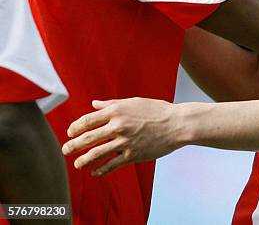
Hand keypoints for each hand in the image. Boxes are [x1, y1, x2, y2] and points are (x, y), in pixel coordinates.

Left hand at [62, 98, 182, 175]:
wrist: (176, 124)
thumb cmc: (156, 110)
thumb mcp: (134, 102)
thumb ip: (112, 104)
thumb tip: (94, 104)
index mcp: (117, 110)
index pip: (88, 120)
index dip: (76, 127)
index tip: (70, 132)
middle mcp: (118, 125)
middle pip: (88, 138)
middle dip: (73, 145)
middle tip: (66, 150)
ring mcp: (124, 141)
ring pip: (97, 153)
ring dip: (83, 160)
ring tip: (77, 164)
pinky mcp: (132, 155)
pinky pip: (111, 164)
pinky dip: (101, 170)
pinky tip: (95, 172)